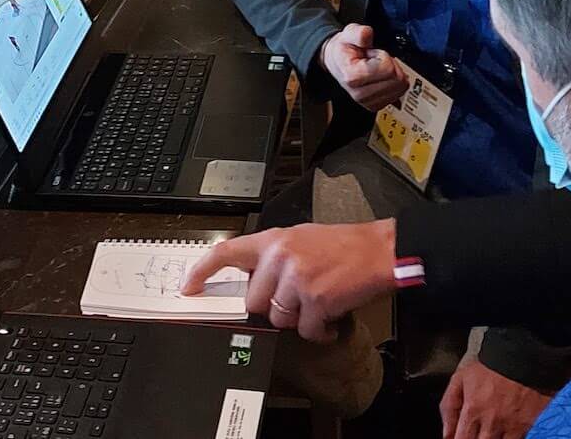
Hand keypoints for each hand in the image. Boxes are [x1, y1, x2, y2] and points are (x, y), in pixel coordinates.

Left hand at [180, 220, 397, 341]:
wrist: (381, 250)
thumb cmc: (345, 245)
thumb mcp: (302, 239)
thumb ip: (275, 257)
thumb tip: (254, 282)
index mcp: (274, 240)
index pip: (226, 252)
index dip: (202, 272)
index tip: (188, 287)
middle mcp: (280, 257)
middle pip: (255, 301)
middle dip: (275, 306)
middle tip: (298, 296)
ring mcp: (297, 278)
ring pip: (279, 318)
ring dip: (299, 319)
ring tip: (319, 303)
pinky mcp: (315, 299)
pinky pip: (306, 330)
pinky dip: (319, 331)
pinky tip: (331, 317)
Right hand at [317, 24, 408, 109]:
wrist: (337, 62)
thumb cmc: (345, 49)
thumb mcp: (350, 33)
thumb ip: (359, 33)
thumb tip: (366, 34)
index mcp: (353, 77)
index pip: (388, 69)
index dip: (383, 56)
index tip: (372, 54)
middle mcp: (360, 94)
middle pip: (397, 80)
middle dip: (390, 65)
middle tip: (375, 61)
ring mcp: (368, 102)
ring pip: (401, 88)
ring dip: (391, 74)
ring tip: (376, 68)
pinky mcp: (375, 105)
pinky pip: (399, 94)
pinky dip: (392, 83)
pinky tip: (379, 77)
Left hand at [440, 358, 551, 438]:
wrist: (522, 356)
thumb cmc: (491, 367)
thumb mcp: (460, 379)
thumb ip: (449, 407)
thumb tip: (446, 434)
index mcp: (472, 411)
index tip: (462, 437)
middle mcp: (491, 422)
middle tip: (478, 432)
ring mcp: (510, 426)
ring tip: (489, 432)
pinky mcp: (527, 426)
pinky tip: (503, 434)